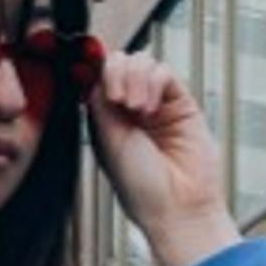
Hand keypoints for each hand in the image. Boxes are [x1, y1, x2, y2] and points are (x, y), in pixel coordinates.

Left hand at [88, 51, 239, 265]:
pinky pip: (164, 72)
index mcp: (104, 119)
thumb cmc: (139, 184)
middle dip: (114, 72)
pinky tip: (149, 108)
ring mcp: (155, 104)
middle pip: (118, 63)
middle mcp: (129, 109)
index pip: (96, 77)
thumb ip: (99, 104)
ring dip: (133, 77)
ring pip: (141, 62)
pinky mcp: (181, 103)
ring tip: (136, 109)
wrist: (175, 203)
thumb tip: (90, 71)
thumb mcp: (106, 139)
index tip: (85, 69)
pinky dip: (152, 81)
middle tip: (117, 100)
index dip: (91, 69)